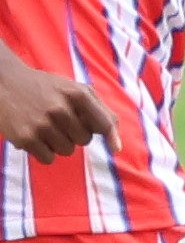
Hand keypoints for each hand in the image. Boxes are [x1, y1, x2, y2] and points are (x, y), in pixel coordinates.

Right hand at [0, 57, 114, 164]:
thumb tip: (116, 146)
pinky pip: (48, 159)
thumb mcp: (75, 89)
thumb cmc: (47, 88)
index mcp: (77, 94)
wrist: (5, 83)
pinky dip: (44, 152)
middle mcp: (60, 108)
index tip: (115, 148)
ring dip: (59, 143)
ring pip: (67, 151)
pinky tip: (35, 136)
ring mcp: (42, 124)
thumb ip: (99, 111)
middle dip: (75, 134)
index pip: (104, 123)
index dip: (110, 136)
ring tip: (46, 127)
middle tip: (60, 121)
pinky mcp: (25, 138)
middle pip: (84, 140)